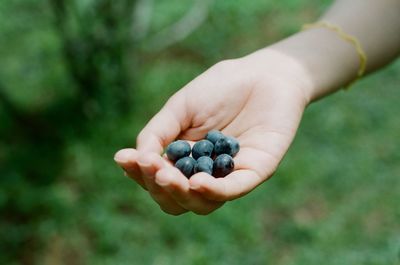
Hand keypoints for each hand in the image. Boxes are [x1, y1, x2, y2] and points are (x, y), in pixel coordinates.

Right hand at [114, 49, 311, 214]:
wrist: (263, 73)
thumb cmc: (221, 88)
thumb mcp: (181, 107)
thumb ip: (158, 132)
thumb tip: (137, 158)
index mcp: (185, 160)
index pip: (157, 179)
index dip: (139, 174)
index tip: (124, 159)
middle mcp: (205, 173)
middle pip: (176, 199)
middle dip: (158, 187)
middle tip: (150, 167)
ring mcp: (230, 175)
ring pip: (201, 204)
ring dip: (180, 194)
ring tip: (167, 176)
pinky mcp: (256, 170)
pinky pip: (233, 189)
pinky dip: (213, 191)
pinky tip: (196, 183)